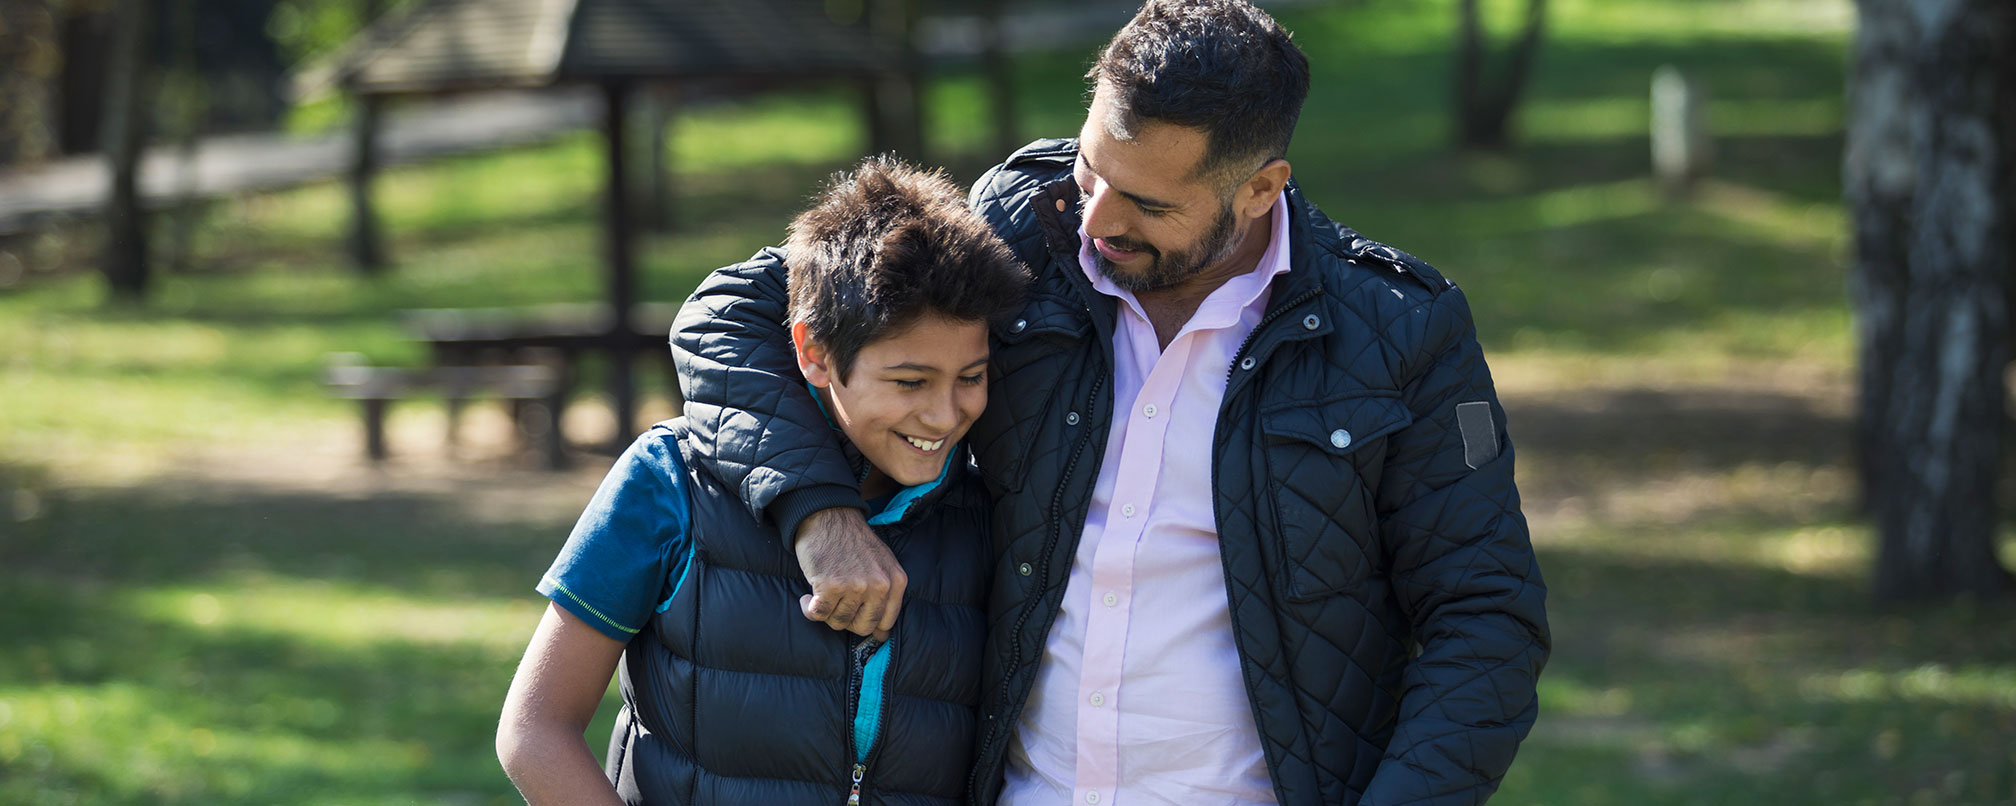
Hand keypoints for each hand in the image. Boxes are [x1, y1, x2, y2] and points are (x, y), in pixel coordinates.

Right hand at [794, 507, 906, 639]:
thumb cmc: (853, 542)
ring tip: (822, 595)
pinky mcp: (830, 586)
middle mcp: (879, 585)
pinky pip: (818, 615)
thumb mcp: (881, 564)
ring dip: (826, 613)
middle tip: (836, 604)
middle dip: (847, 620)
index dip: (868, 624)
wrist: (828, 516)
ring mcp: (855, 586)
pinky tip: (807, 598)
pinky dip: (809, 609)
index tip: (854, 617)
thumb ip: (886, 597)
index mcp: (896, 580)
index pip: (886, 621)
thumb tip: (881, 636)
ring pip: (839, 622)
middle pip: (863, 626)